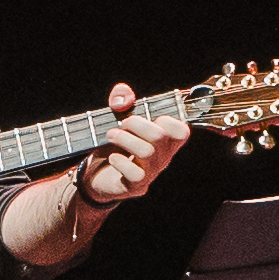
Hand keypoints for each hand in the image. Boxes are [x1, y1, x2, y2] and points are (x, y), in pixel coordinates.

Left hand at [69, 85, 186, 216]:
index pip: (181, 131)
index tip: (146, 117)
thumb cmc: (114, 145)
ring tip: (110, 135)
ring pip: (147, 152)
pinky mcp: (136, 186)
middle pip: (159, 136)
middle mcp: (162, 158)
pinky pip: (135, 174)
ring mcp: (151, 173)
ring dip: (124, 138)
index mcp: (164, 141)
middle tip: (121, 124)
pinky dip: (120, 161)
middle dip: (136, 124)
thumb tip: (123, 93)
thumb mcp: (117, 118)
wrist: (97, 175)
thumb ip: (121, 100)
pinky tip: (112, 157)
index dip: (165, 120)